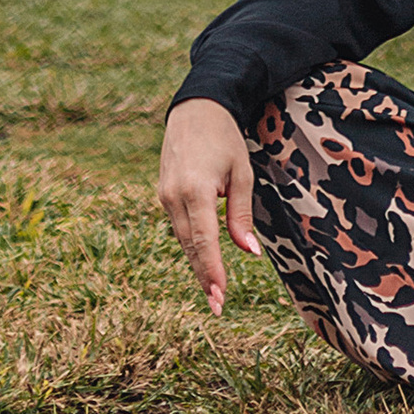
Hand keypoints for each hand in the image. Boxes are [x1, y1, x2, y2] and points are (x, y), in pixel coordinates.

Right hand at [157, 96, 262, 313]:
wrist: (195, 107)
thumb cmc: (224, 138)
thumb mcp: (242, 173)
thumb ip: (241, 214)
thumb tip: (250, 252)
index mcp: (196, 189)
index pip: (204, 240)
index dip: (212, 271)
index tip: (219, 298)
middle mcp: (175, 195)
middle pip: (190, 246)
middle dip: (204, 276)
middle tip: (218, 305)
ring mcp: (165, 195)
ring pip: (183, 238)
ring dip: (197, 263)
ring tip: (213, 291)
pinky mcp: (163, 193)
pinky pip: (179, 225)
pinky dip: (191, 244)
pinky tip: (203, 259)